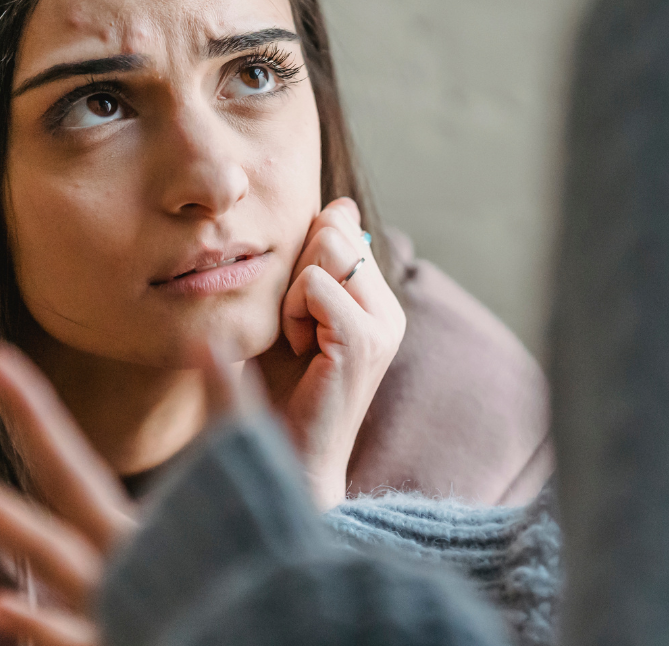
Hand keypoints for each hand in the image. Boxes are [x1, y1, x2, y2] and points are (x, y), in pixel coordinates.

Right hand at [0, 340, 249, 645]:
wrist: (282, 623)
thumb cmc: (256, 560)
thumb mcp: (245, 476)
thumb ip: (230, 412)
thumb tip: (211, 340)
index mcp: (131, 531)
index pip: (64, 466)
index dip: (29, 413)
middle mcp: (113, 567)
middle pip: (53, 496)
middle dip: (7, 455)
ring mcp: (120, 607)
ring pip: (50, 563)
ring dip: (1, 524)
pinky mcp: (134, 640)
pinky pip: (78, 638)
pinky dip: (43, 626)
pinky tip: (2, 606)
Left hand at [270, 197, 405, 509]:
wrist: (283, 462)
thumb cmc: (280, 394)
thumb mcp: (293, 314)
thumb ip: (314, 263)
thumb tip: (340, 206)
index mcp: (378, 302)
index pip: (343, 228)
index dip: (305, 252)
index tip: (296, 307)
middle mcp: (389, 311)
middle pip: (334, 230)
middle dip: (296, 268)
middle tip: (293, 327)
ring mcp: (382, 326)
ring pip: (328, 248)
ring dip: (293, 290)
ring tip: (297, 340)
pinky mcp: (363, 341)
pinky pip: (317, 283)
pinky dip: (292, 310)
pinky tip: (298, 350)